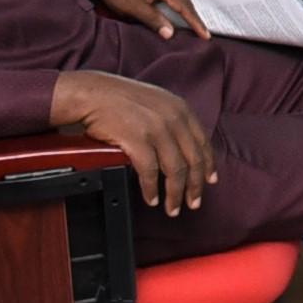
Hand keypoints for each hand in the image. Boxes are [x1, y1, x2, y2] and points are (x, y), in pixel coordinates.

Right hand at [50, 70, 215, 214]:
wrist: (93, 94)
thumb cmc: (121, 98)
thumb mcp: (157, 102)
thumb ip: (173, 120)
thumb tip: (183, 146)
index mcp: (181, 109)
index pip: (203, 143)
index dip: (208, 166)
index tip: (209, 181)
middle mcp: (173, 119)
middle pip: (192, 160)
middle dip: (195, 186)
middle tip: (193, 203)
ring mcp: (156, 129)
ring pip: (175, 170)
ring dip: (174, 194)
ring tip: (172, 208)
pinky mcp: (137, 140)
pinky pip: (149, 172)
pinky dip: (151, 189)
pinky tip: (151, 198)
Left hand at [83, 0, 207, 40]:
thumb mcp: (130, 6)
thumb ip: (152, 19)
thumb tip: (171, 34)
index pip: (185, 6)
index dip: (196, 22)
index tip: (206, 36)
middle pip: (189, 0)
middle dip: (197, 17)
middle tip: (205, 34)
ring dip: (189, 10)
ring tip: (196, 25)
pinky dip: (182, 4)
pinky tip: (180, 12)